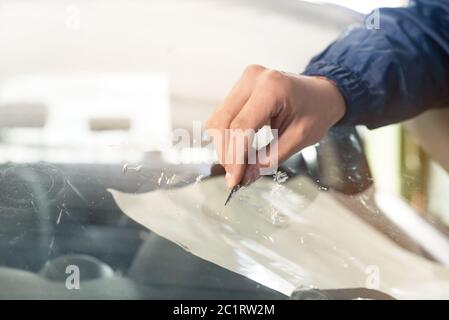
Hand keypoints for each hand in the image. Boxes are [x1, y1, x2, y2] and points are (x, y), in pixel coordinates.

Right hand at [206, 65, 345, 188]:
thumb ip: (270, 159)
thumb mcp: (299, 139)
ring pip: (218, 119)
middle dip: (226, 153)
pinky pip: (223, 115)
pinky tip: (239, 149)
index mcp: (272, 88)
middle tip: (235, 175)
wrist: (321, 93)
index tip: (234, 180)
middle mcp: (252, 79)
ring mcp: (243, 80)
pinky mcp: (239, 87)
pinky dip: (226, 136)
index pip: (241, 127)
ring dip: (224, 146)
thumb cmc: (316, 111)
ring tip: (239, 164)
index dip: (234, 157)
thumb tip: (245, 177)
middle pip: (222, 122)